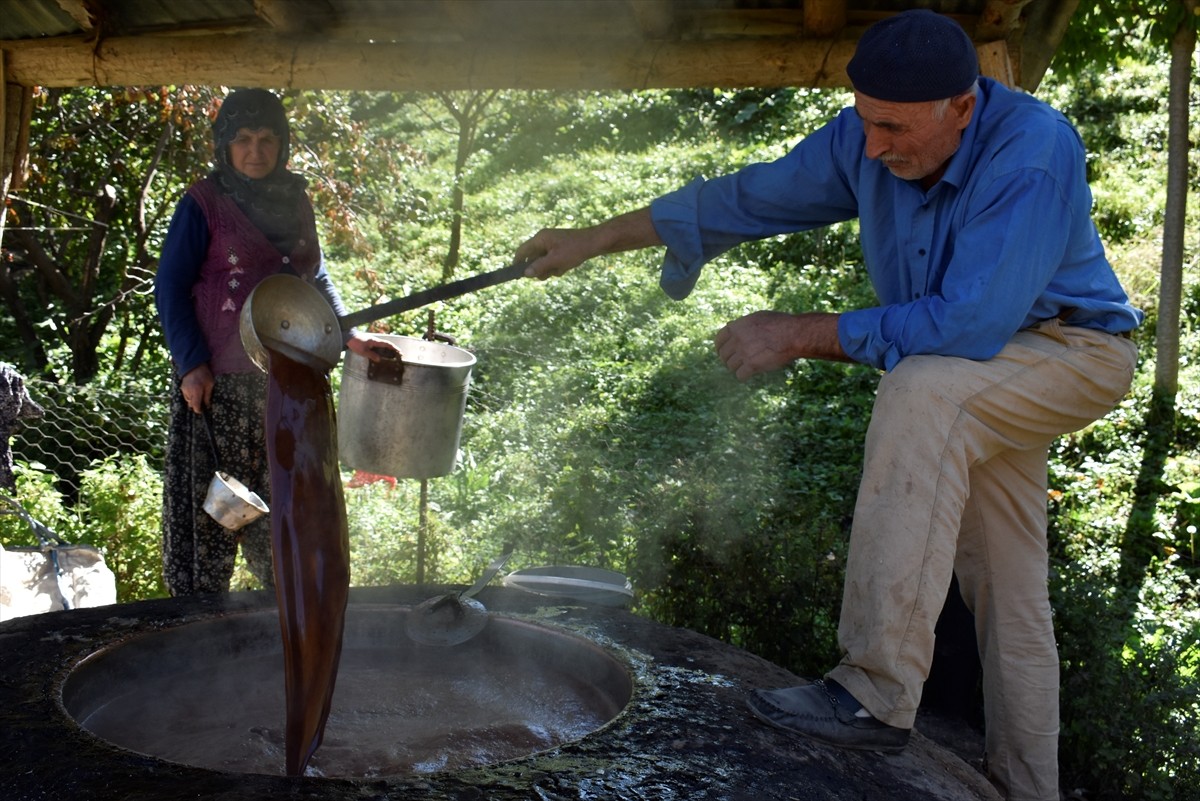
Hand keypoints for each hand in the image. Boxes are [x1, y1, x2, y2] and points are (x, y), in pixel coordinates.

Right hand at [180, 364, 214, 413]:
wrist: (193, 365)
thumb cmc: (204, 374)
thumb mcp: (210, 384)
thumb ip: (208, 395)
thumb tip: (207, 405)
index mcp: (196, 392)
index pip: (195, 406)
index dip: (198, 410)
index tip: (202, 410)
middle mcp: (188, 392)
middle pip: (191, 404)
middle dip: (196, 404)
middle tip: (203, 400)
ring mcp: (184, 390)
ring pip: (188, 400)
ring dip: (193, 399)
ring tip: (199, 393)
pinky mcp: (182, 387)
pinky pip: (186, 395)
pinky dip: (190, 395)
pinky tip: (195, 390)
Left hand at [346, 334, 397, 362]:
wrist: (348, 336)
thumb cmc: (356, 343)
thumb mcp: (363, 351)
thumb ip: (371, 355)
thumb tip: (379, 360)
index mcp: (375, 341)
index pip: (387, 344)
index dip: (394, 348)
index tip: (400, 352)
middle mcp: (375, 340)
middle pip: (386, 345)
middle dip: (393, 349)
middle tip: (398, 355)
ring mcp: (372, 341)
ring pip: (382, 345)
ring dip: (387, 350)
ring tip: (391, 356)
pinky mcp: (369, 342)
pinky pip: (377, 346)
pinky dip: (381, 350)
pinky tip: (380, 354)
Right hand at [513, 228, 600, 279]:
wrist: (596, 243)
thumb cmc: (575, 249)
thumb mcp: (556, 261)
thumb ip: (539, 267)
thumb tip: (525, 274)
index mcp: (540, 239)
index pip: (522, 251)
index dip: (517, 263)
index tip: (516, 276)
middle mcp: (544, 240)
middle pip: (533, 260)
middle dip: (541, 269)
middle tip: (550, 272)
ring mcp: (552, 245)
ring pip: (544, 263)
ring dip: (551, 269)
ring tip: (562, 267)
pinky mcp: (560, 250)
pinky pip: (553, 262)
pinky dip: (559, 267)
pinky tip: (568, 265)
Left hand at [715, 311, 847, 379]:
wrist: (794, 334)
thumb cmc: (780, 324)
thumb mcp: (758, 317)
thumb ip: (743, 324)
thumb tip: (731, 327)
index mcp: (737, 326)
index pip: (719, 340)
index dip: (720, 348)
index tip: (724, 353)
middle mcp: (737, 339)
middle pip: (724, 355)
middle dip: (729, 360)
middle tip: (739, 362)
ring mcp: (743, 352)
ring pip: (731, 366)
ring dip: (738, 368)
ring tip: (747, 367)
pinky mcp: (752, 365)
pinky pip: (740, 375)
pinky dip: (744, 376)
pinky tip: (750, 374)